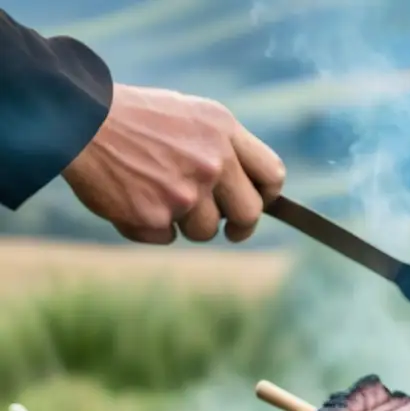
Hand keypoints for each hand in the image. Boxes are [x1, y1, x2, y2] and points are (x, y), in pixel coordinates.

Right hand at [62, 84, 285, 243]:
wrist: (77, 119)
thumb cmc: (134, 117)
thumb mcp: (190, 114)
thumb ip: (224, 147)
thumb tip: (252, 187)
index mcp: (223, 130)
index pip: (272, 174)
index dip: (269, 195)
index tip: (260, 203)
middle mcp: (212, 162)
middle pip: (250, 213)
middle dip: (240, 225)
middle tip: (230, 229)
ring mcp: (185, 193)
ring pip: (204, 231)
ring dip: (186, 223)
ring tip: (156, 192)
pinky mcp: (155, 216)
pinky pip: (166, 238)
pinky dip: (151, 227)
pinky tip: (131, 198)